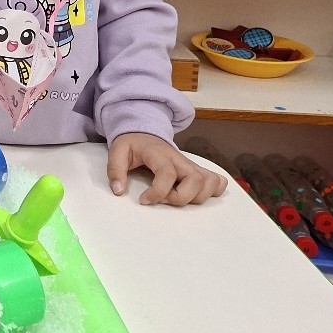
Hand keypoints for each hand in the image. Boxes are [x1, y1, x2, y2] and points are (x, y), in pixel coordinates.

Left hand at [107, 132, 228, 204]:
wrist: (144, 132)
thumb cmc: (133, 144)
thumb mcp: (117, 152)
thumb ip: (115, 170)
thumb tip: (119, 191)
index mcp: (159, 153)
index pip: (167, 174)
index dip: (158, 192)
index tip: (144, 200)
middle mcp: (180, 159)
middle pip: (196, 180)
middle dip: (181, 197)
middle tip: (163, 199)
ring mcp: (191, 164)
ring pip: (210, 183)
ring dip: (197, 197)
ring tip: (176, 198)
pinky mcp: (197, 170)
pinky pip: (217, 181)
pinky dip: (213, 192)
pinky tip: (195, 194)